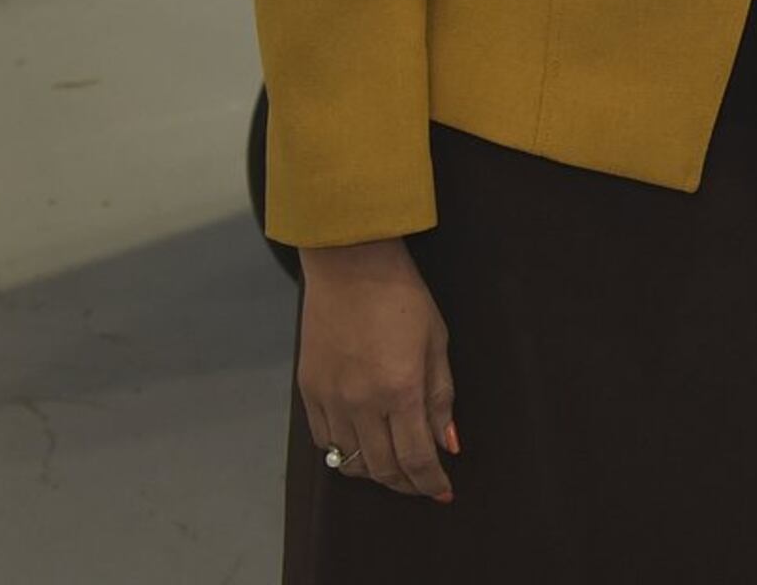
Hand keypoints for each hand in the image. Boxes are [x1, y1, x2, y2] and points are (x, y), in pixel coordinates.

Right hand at [296, 238, 458, 501]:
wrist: (350, 266)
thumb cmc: (403, 298)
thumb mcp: (436, 343)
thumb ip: (441, 399)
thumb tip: (448, 445)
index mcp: (401, 390)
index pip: (415, 458)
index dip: (430, 482)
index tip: (443, 491)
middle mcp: (362, 403)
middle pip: (383, 469)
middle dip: (407, 484)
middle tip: (423, 485)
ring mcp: (330, 400)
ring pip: (350, 462)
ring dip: (376, 473)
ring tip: (395, 468)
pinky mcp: (308, 392)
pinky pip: (325, 441)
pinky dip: (345, 453)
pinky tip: (362, 447)